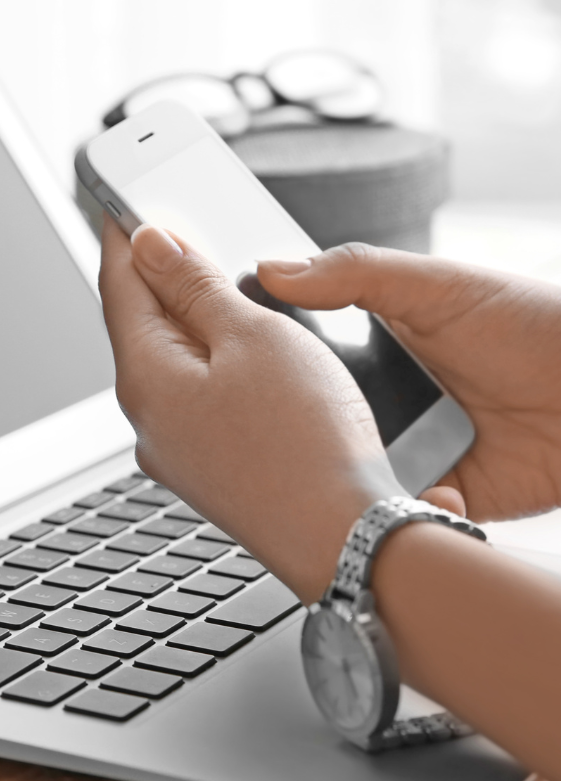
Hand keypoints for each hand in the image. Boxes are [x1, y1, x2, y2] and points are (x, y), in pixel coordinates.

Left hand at [99, 220, 404, 601]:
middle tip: (175, 228)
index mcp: (146, 379)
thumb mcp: (252, 337)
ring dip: (188, 318)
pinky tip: (240, 350)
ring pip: (171, 363)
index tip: (124, 200)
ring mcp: (177, 451)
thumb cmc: (305, 443)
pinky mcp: (208, 469)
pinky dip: (209, 362)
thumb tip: (150, 245)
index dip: (124, 235)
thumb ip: (194, 287)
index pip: (118, 287)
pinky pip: (196, 397)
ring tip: (214, 280)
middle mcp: (149, 420)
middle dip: (157, 275)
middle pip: (141, 325)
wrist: (344, 543)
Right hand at [258, 243, 560, 522]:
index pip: (302, 362)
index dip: (273, 368)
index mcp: (372, 351)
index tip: (248, 370)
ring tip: (361, 463)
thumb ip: (355, 274)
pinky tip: (433, 484)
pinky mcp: (435, 494)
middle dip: (302, 432)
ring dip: (345, 475)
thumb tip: (274, 269)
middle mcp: (381, 404)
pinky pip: (394, 510)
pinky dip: (399, 506)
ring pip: (345, 473)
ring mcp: (407, 452)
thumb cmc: (536, 329)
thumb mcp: (438, 287)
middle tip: (303, 428)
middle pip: (313, 425)